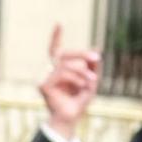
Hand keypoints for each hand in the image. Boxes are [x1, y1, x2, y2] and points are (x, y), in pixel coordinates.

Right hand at [38, 26, 100, 141]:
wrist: (72, 118)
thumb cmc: (80, 101)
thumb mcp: (92, 80)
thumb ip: (94, 65)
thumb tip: (97, 48)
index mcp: (60, 69)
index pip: (55, 50)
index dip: (56, 37)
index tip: (58, 23)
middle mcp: (50, 72)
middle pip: (63, 53)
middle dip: (81, 54)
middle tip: (97, 58)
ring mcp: (45, 78)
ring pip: (65, 64)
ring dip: (82, 71)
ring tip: (92, 80)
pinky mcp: (43, 85)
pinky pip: (62, 73)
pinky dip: (75, 78)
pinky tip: (82, 86)